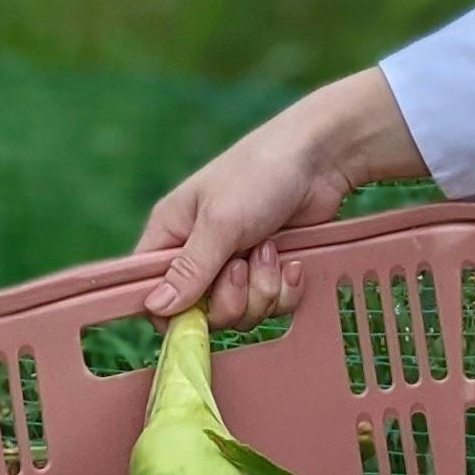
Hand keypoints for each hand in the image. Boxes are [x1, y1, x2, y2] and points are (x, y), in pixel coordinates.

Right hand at [135, 68, 430, 326]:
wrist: (321, 160)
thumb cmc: (259, 176)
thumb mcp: (220, 223)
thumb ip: (189, 270)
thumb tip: (153, 308)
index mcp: (172, 233)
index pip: (153, 292)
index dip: (172, 313)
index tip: (199, 314)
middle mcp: (200, 254)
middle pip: (202, 313)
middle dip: (231, 298)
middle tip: (244, 264)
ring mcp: (237, 264)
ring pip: (241, 313)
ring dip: (263, 288)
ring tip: (270, 248)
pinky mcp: (270, 272)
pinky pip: (272, 306)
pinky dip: (285, 288)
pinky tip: (292, 260)